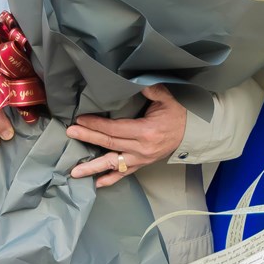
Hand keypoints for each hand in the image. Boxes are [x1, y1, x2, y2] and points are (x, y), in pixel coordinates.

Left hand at [66, 85, 188, 187]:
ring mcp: (142, 159)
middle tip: (70, 133)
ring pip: (113, 164)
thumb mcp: (166, 97)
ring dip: (93, 168)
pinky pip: (125, 174)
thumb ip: (150, 89)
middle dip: (88, 138)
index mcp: (146, 131)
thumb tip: (132, 80)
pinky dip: (111, 179)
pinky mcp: (142, 164)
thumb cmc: (178, 113)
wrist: (192, 132)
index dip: (96, 125)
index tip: (81, 120)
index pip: (115, 129)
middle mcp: (142, 148)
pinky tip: (97, 183)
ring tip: (74, 172)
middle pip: (110, 144)